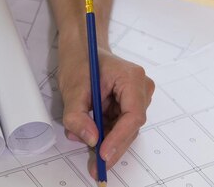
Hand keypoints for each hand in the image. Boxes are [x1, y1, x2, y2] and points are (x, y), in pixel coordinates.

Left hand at [58, 41, 154, 178]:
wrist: (82, 48)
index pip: (133, 115)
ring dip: (105, 140)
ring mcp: (136, 97)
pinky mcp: (127, 105)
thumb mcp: (72, 88)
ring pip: (124, 129)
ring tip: (84, 143)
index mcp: (132, 78)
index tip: (103, 153)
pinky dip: (104, 133)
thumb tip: (90, 139)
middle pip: (130, 127)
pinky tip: (88, 134)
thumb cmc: (80, 60)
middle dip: (111, 146)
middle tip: (96, 166)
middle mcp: (140, 89)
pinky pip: (118, 125)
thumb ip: (77, 115)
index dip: (119, 138)